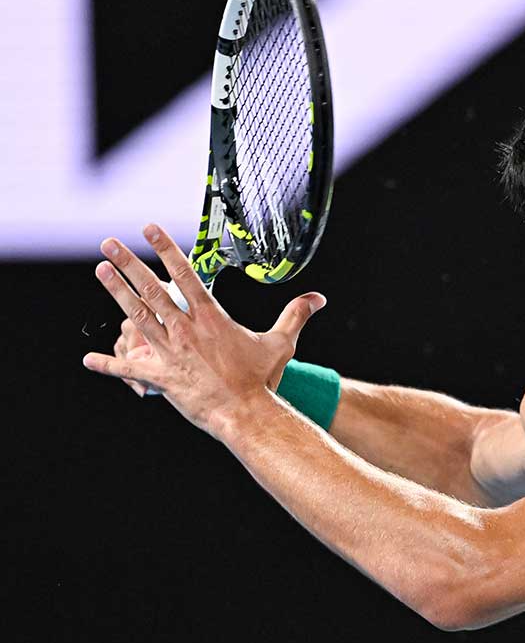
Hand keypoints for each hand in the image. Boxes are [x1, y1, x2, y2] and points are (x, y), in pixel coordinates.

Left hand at [82, 224, 325, 437]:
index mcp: (211, 319)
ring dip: (116, 292)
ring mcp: (170, 353)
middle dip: (128, 263)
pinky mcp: (160, 378)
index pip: (185, 275)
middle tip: (108, 243)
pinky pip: (129, 369)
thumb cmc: (262, 380)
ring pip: (136, 316)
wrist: (246, 414)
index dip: (166, 249)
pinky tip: (89, 359)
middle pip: (151, 290)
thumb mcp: (281, 344)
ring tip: (101, 271)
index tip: (149, 228)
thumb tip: (318, 298)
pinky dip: (108, 365)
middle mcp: (185, 330)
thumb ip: (296, 316)